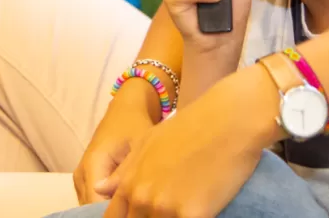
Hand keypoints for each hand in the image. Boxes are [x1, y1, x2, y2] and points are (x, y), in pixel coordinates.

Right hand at [73, 79, 157, 203]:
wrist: (125, 109)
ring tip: (130, 207)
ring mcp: (80, 177)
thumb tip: (119, 203)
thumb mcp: (137, 148)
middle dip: (112, 214)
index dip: (114, 214)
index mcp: (93, 164)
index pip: (95, 205)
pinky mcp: (84, 179)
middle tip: (133, 212)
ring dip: (108, 210)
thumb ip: (125, 176)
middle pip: (89, 210)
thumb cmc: (134, 126)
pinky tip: (124, 203)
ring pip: (89, 207)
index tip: (132, 213)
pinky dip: (105, 205)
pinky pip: (91, 201)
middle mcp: (81, 174)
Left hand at [100, 64, 279, 217]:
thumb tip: (100, 188)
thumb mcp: (148, 142)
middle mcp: (143, 198)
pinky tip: (199, 214)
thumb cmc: (190, 128)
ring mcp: (165, 208)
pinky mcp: (191, 216)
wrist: (227, 121)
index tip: (137, 216)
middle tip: (166, 211)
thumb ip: (124, 169)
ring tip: (182, 209)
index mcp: (131, 183)